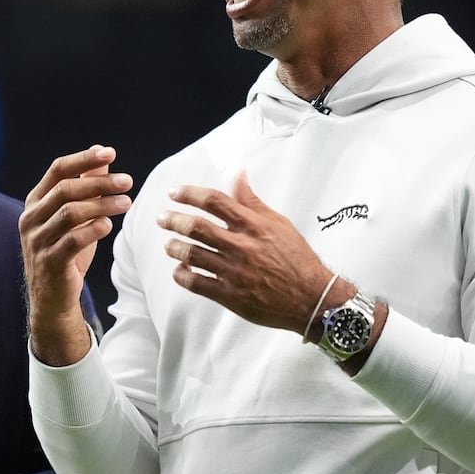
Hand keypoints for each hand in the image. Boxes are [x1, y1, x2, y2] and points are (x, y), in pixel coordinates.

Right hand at [19, 145, 133, 364]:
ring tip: (126, 203)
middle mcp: (31, 219)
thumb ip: (87, 188)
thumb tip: (103, 158)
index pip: (57, 170)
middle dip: (99, 182)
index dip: (84, 159)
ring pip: (70, 212)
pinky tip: (108, 226)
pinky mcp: (49, 262)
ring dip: (102, 204)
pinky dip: (93, 230)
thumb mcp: (77, 218)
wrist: (53, 298)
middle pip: (65, 189)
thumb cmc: (66, 253)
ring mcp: (37, 241)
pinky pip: (73, 240)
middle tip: (127, 181)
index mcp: (35, 202)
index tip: (109, 152)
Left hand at [158, 170, 327, 332]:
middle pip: (197, 227)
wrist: (312, 298)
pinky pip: (196, 283)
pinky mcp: (231, 296)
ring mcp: (234, 272)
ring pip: (192, 254)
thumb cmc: (297, 259)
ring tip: (169, 244)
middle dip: (173, 220)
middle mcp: (242, 246)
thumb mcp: (279, 223)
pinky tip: (180, 270)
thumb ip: (252, 201)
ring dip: (174, 247)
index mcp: (254, 226)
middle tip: (162, 218)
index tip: (175, 193)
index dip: (190, 194)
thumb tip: (239, 175)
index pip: (215, 201)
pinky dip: (182, 275)